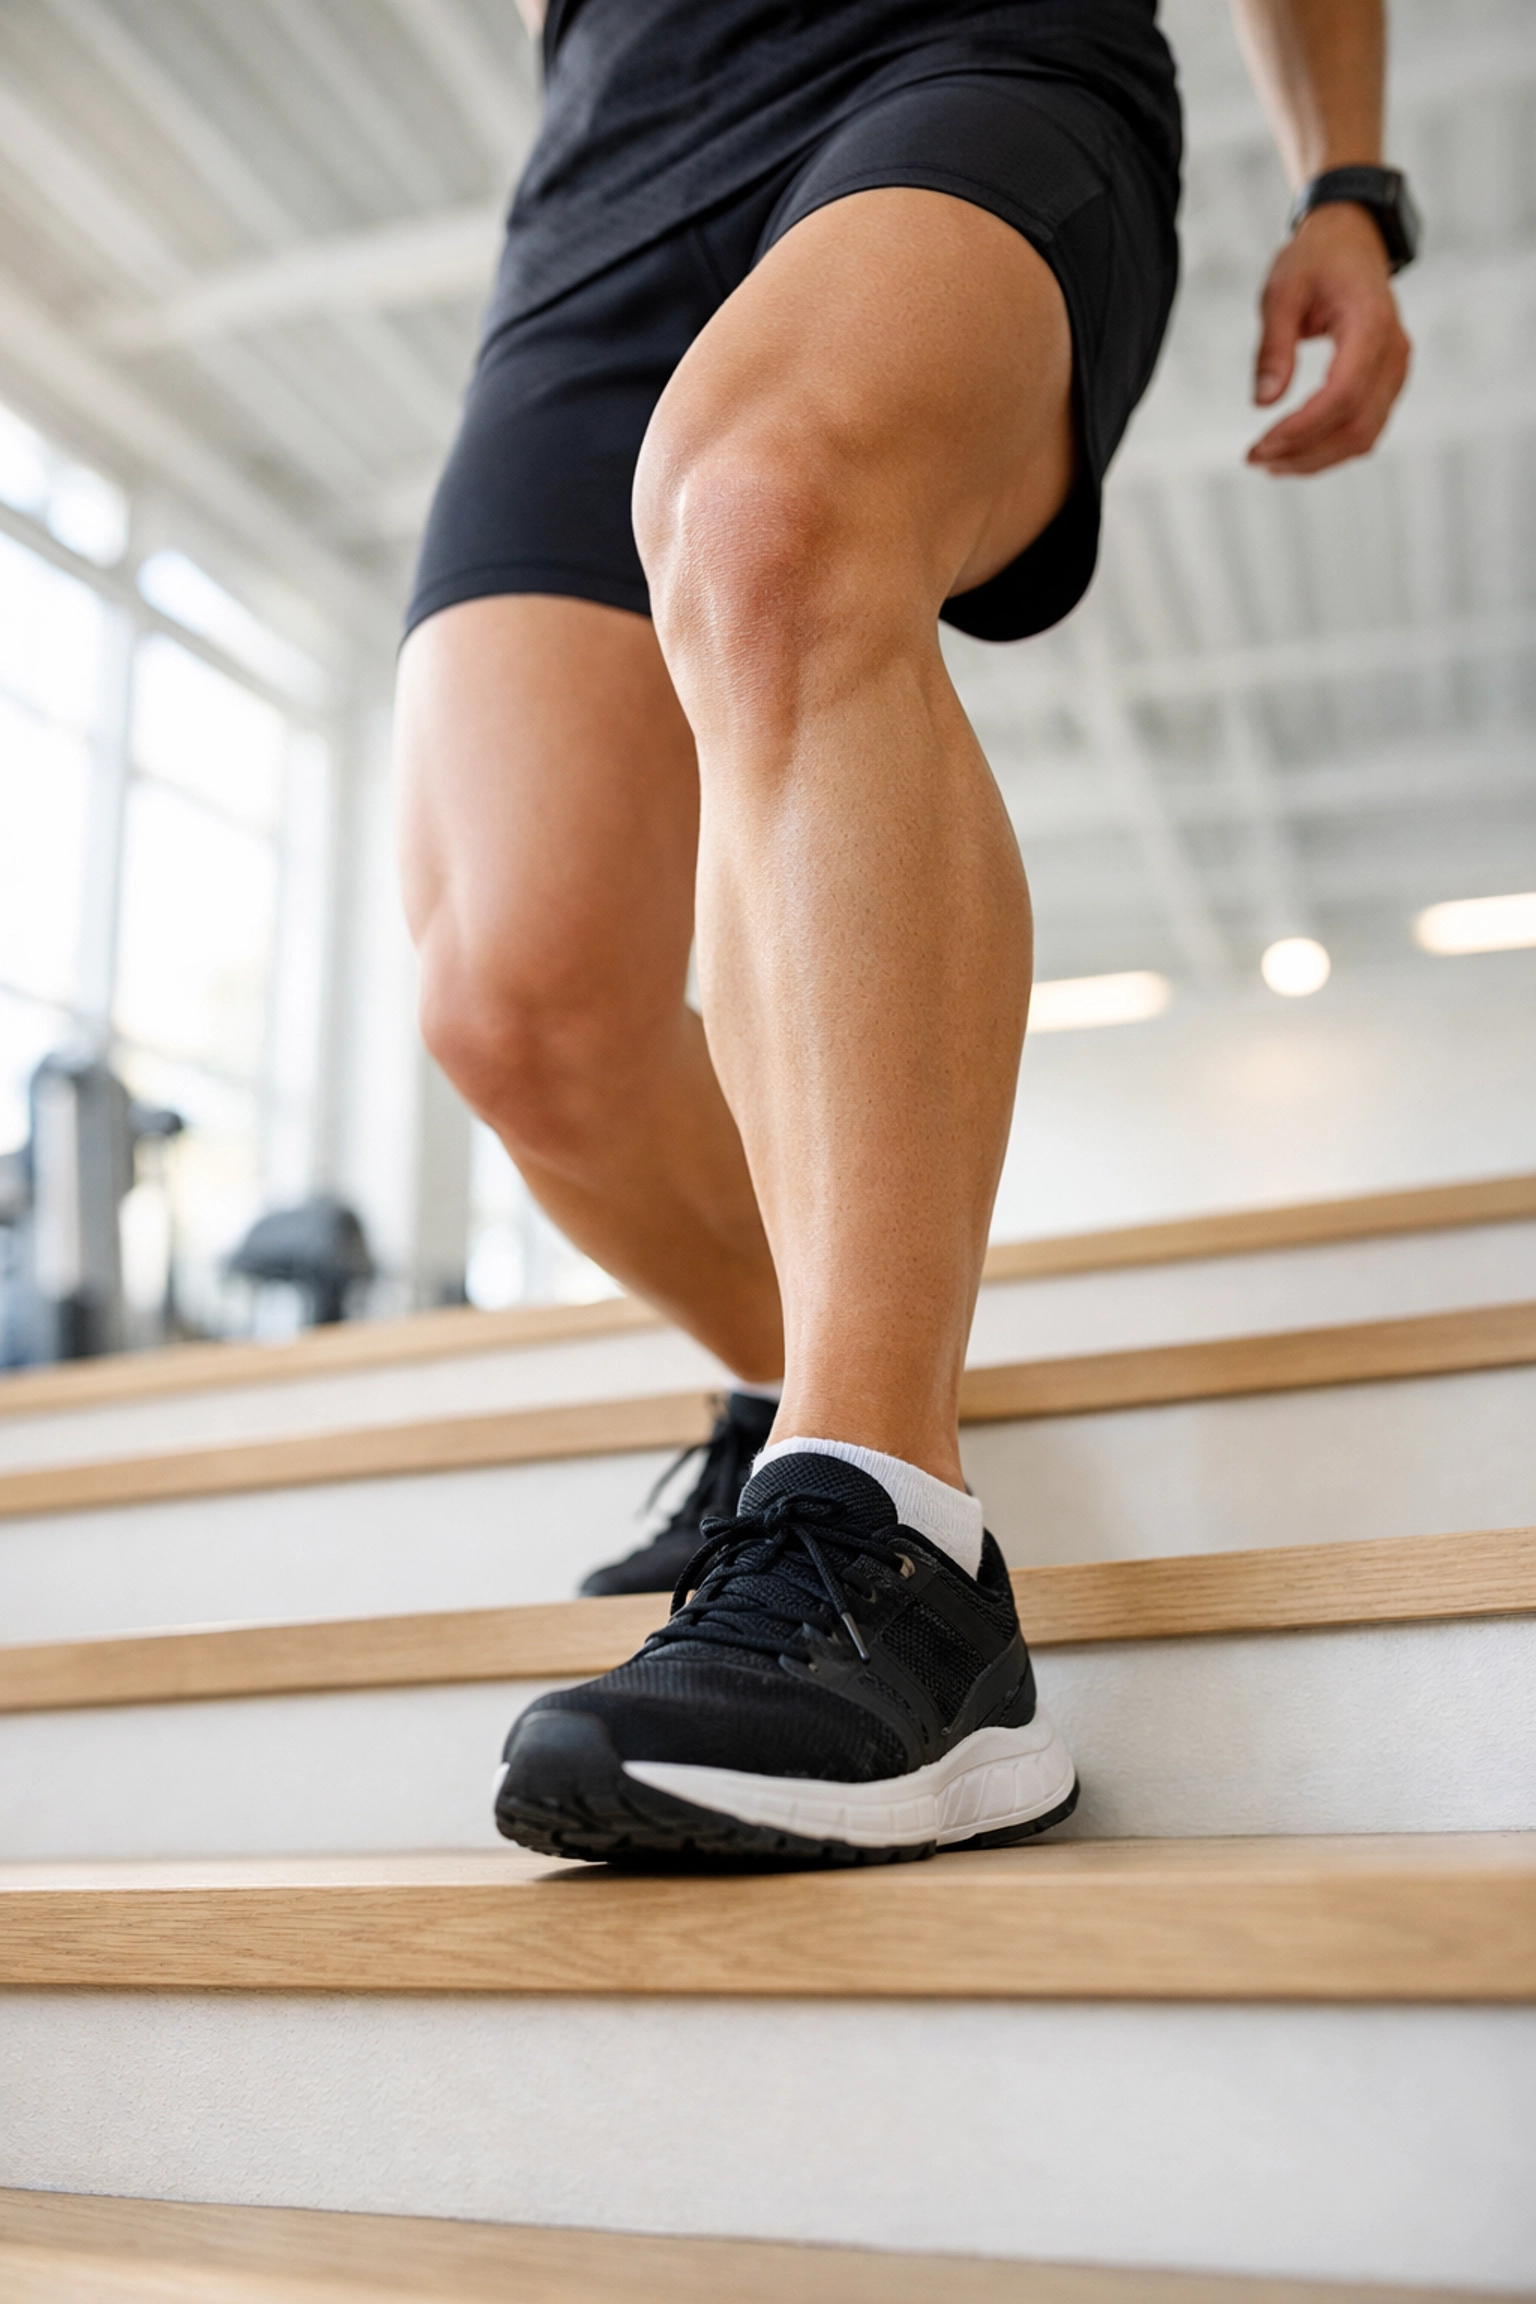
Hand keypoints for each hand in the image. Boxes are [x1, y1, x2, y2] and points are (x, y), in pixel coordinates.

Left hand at [1247, 202, 1410, 474]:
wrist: (1352, 239)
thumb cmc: (1315, 259)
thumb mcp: (1281, 291)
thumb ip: (1273, 346)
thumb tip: (1264, 403)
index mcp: (1371, 324)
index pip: (1342, 395)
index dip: (1302, 429)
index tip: (1260, 444)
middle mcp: (1394, 352)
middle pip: (1355, 426)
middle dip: (1303, 453)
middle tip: (1254, 459)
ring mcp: (1396, 370)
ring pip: (1363, 437)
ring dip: (1315, 459)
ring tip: (1268, 462)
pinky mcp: (1388, 382)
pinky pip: (1365, 429)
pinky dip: (1329, 448)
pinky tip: (1292, 451)